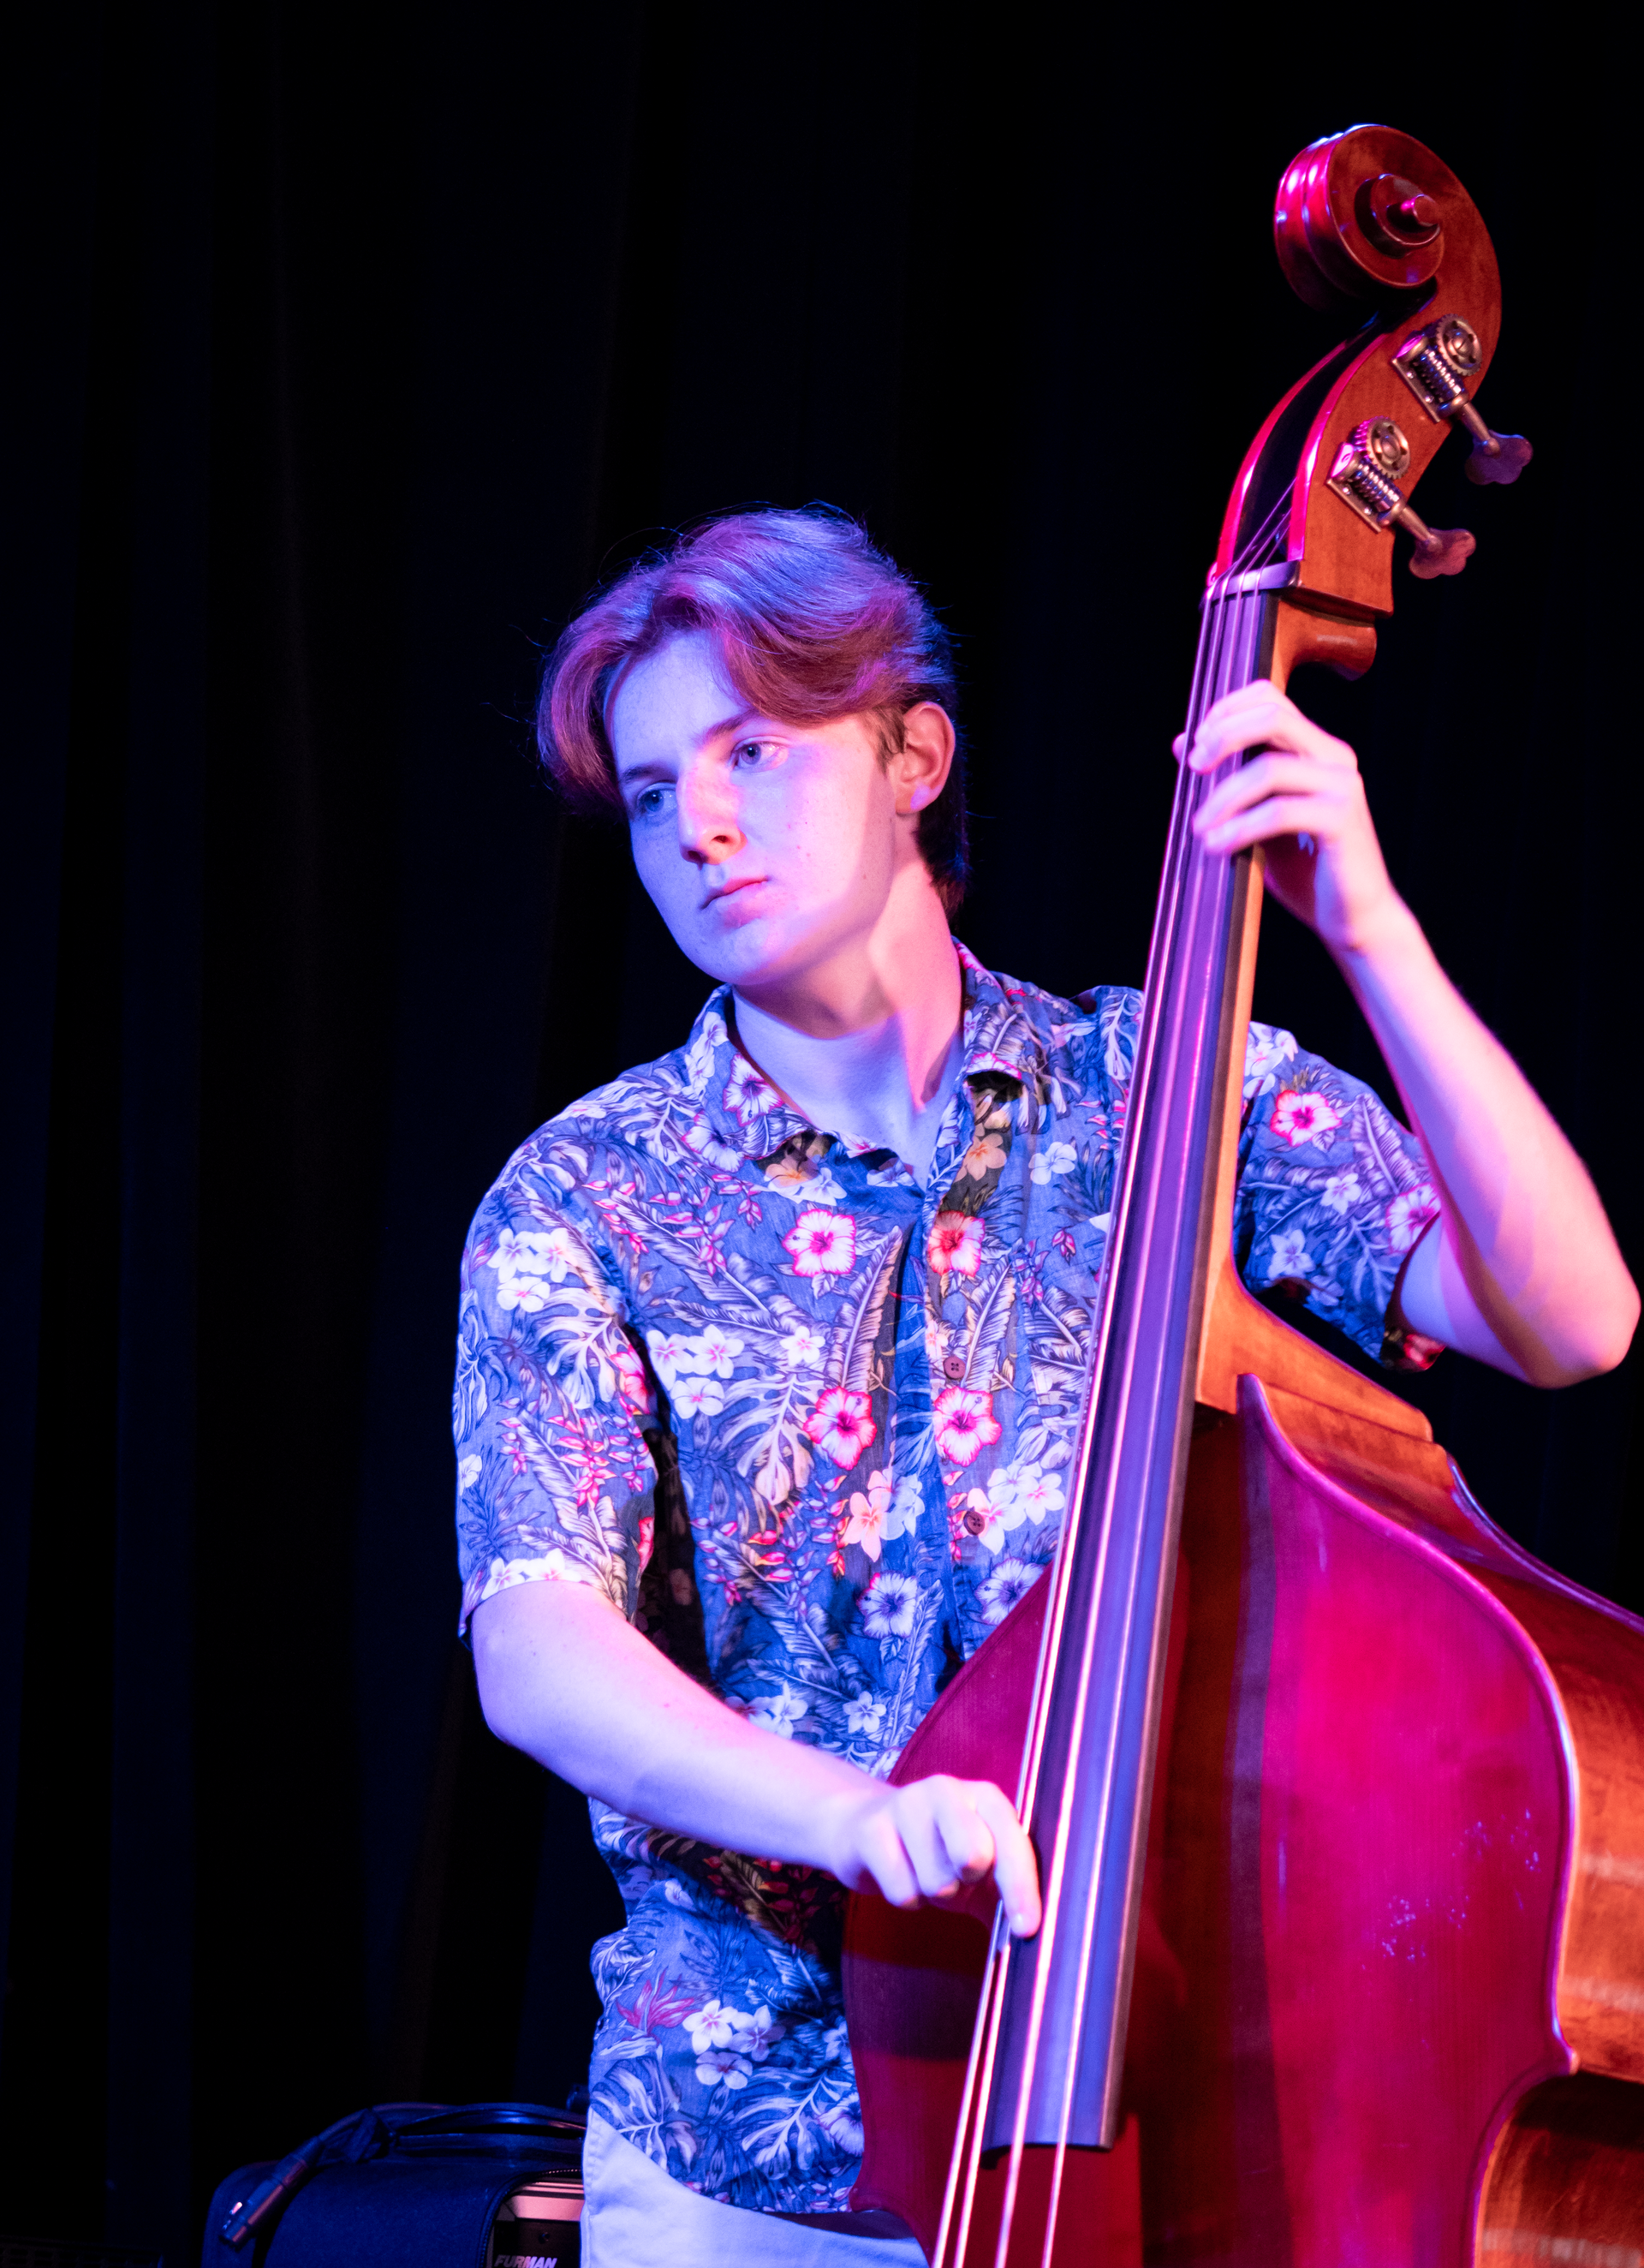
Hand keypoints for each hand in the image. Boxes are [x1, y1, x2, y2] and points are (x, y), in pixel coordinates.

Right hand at [823, 1770, 1041, 1937]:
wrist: (866, 1829)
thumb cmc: (937, 1852)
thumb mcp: (979, 1869)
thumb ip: (1006, 1891)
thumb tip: (1029, 1930)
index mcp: (986, 1798)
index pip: (1012, 1842)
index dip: (1022, 1887)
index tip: (1026, 1929)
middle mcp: (948, 1790)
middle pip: (973, 1855)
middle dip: (967, 1884)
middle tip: (959, 1880)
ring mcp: (906, 1804)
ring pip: (937, 1883)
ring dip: (935, 1895)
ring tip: (926, 1874)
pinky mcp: (871, 1828)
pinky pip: (902, 1892)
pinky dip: (907, 1899)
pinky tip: (900, 1876)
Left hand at [1177, 681, 1404, 958]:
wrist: (1352, 919)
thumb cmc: (1306, 871)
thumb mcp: (1258, 819)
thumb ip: (1231, 780)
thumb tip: (1181, 743)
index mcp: (1316, 749)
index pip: (1270, 698)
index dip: (1227, 710)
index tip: (1195, 746)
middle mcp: (1335, 757)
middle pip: (1272, 717)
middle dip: (1222, 737)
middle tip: (1193, 770)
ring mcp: (1343, 785)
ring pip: (1268, 768)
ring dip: (1223, 798)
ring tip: (1200, 829)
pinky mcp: (1342, 818)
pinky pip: (1279, 811)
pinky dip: (1240, 828)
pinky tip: (1218, 847)